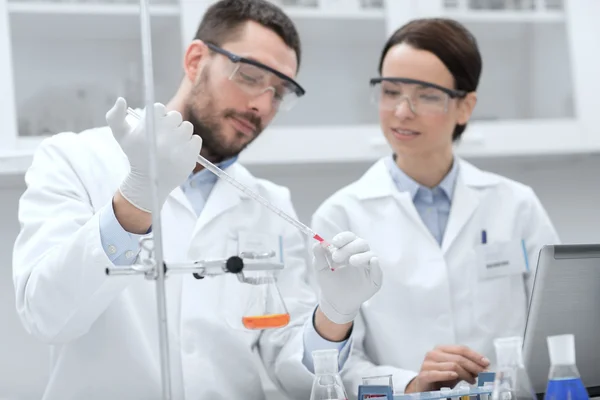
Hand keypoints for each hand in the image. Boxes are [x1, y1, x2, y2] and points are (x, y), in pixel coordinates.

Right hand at [106, 97, 201, 212]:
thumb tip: (121, 100)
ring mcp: (178, 147)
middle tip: (163, 135)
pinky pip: (196, 139)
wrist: (149, 183)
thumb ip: (115, 116)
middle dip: (170, 123)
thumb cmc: (135, 155)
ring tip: (172, 143)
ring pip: (187, 126)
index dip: (157, 116)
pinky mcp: (189, 157)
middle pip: (175, 115)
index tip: (154, 125)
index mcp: (147, 129)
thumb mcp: (121, 136)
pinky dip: (190, 143)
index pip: (159, 108)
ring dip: (180, 132)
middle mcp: (163, 137)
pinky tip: (180, 150)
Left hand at [313, 232, 382, 324]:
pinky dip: (376, 265)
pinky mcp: (374, 280)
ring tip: (351, 261)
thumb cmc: (329, 282)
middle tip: (336, 257)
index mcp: (348, 249)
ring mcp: (368, 267)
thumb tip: (317, 244)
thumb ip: (319, 257)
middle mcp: (360, 255)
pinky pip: (378, 271)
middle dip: (349, 248)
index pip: (349, 237)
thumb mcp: (321, 269)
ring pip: (371, 255)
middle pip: (361, 243)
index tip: (335, 242)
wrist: (335, 302)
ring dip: (361, 256)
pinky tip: (372, 262)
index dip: (343, 238)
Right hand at [405, 345, 489, 392]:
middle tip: (483, 374)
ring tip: (473, 380)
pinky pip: (437, 373)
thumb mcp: (456, 371)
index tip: (486, 363)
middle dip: (473, 366)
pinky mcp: (424, 375)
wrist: (424, 387)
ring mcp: (427, 364)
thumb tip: (484, 367)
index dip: (475, 355)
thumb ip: (467, 367)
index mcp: (441, 349)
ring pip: (452, 365)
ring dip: (466, 374)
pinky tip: (455, 377)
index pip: (461, 349)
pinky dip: (447, 375)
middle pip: (458, 357)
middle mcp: (434, 353)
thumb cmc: (441, 377)